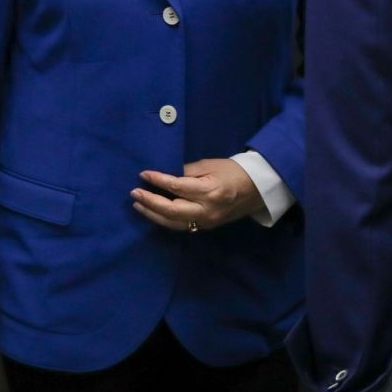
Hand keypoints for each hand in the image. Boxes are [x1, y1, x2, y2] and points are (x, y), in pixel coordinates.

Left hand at [131, 158, 265, 231]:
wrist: (256, 189)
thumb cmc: (232, 171)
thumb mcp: (209, 165)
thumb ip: (186, 171)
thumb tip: (165, 175)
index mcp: (209, 191)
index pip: (177, 187)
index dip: (158, 181)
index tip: (143, 174)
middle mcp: (207, 210)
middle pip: (172, 210)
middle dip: (150, 202)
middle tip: (134, 193)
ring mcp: (207, 222)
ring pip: (174, 223)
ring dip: (153, 214)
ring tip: (138, 204)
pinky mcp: (206, 227)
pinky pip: (181, 226)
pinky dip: (165, 220)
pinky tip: (154, 213)